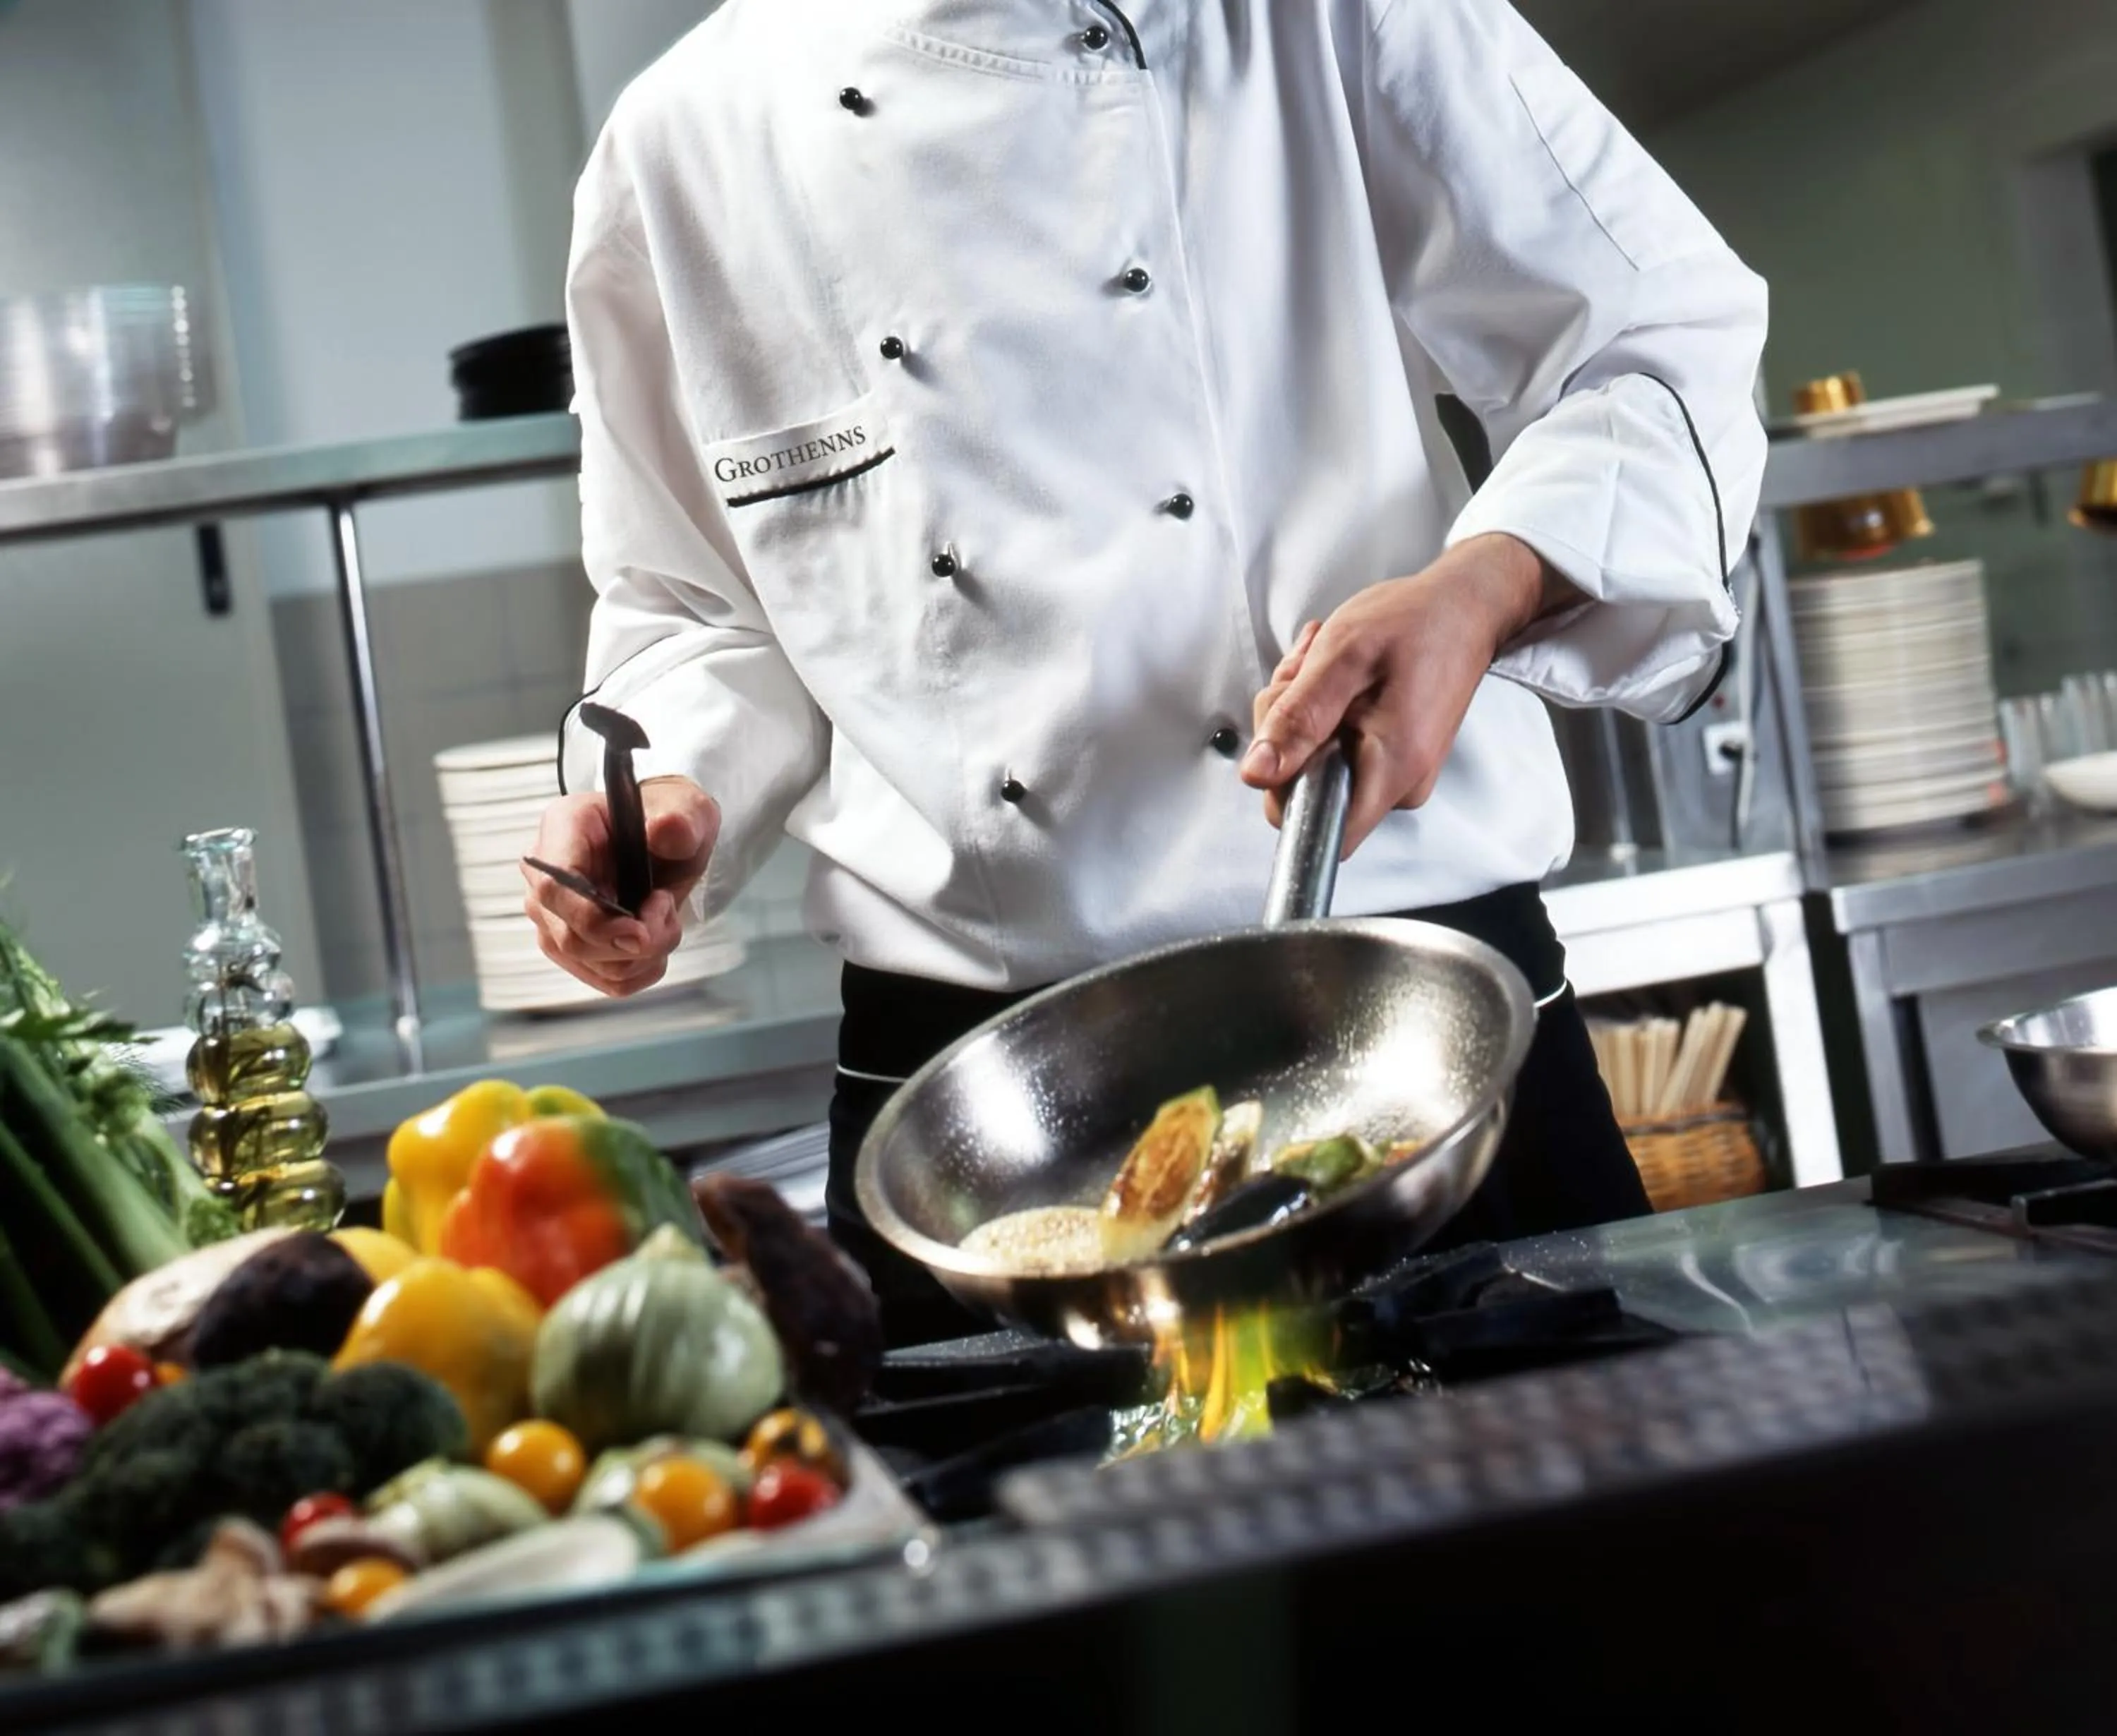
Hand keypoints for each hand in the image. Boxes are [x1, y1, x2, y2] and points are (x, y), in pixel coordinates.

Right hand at [522, 776, 718, 996]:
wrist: (669, 845)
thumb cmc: (669, 822)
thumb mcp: (686, 810)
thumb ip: (680, 821)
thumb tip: (666, 829)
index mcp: (564, 828)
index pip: (553, 887)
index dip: (593, 920)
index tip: (639, 932)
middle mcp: (544, 876)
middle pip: (570, 937)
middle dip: (632, 941)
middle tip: (666, 908)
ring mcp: (553, 916)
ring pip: (590, 963)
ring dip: (643, 954)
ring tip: (664, 915)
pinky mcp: (572, 948)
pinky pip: (607, 980)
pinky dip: (642, 970)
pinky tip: (656, 941)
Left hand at [1242, 535, 1576, 855]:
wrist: (1463, 608)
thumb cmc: (1415, 623)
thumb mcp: (1342, 658)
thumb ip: (1298, 719)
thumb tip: (1257, 773)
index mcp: (1392, 769)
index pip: (1317, 829)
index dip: (1284, 788)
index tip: (1288, 732)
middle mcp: (1400, 785)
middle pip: (1307, 790)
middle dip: (1287, 731)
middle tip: (1303, 676)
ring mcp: (1397, 774)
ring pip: (1314, 764)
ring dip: (1301, 712)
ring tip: (1321, 665)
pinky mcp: (1391, 758)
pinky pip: (1333, 749)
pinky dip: (1320, 711)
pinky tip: (1332, 675)